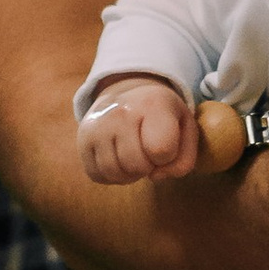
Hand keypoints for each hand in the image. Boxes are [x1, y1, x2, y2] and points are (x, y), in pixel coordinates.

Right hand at [79, 73, 199, 184]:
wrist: (127, 92)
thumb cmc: (162, 116)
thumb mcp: (185, 129)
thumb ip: (184, 160)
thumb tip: (155, 176)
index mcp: (152, 104)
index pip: (161, 150)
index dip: (167, 156)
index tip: (165, 144)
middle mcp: (120, 112)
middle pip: (137, 166)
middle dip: (148, 166)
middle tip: (148, 152)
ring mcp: (97, 125)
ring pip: (115, 173)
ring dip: (130, 174)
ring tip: (134, 157)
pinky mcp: (82, 140)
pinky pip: (97, 175)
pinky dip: (112, 176)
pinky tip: (119, 159)